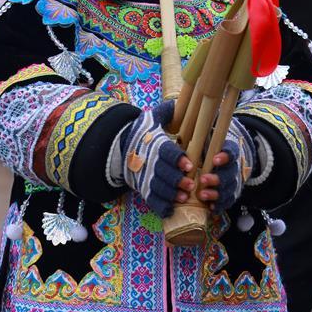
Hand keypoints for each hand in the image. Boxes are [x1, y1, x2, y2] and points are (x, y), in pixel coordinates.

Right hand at [118, 100, 193, 217]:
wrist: (121, 148)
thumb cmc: (143, 133)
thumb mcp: (152, 117)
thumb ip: (168, 110)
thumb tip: (182, 102)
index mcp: (153, 144)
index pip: (165, 152)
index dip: (177, 159)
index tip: (188, 164)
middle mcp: (148, 162)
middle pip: (162, 173)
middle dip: (176, 180)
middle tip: (190, 184)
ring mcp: (144, 177)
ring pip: (157, 189)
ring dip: (170, 194)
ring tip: (183, 197)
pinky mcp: (143, 189)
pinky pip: (151, 201)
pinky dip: (160, 207)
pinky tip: (171, 209)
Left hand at [199, 120, 254, 212]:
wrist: (216, 160)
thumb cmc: (203, 145)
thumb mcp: (199, 132)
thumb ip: (192, 123)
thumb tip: (176, 108)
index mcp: (226, 149)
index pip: (232, 150)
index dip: (226, 155)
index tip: (215, 158)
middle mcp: (231, 166)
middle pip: (230, 173)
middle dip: (218, 178)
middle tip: (203, 179)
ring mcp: (230, 181)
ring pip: (229, 189)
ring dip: (217, 193)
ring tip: (203, 195)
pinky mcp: (227, 194)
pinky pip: (227, 202)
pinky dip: (219, 205)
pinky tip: (210, 207)